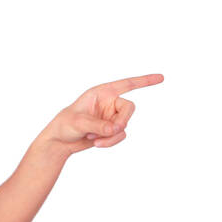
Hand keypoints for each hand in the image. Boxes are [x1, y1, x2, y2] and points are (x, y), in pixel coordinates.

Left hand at [45, 74, 162, 153]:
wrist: (59, 142)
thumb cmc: (64, 125)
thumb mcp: (78, 122)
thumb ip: (98, 124)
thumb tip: (116, 128)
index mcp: (102, 92)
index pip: (127, 84)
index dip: (145, 80)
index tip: (162, 77)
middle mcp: (109, 102)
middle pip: (129, 109)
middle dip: (122, 121)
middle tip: (111, 130)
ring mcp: (111, 116)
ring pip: (125, 125)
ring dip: (111, 136)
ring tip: (93, 138)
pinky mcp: (111, 129)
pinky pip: (120, 135)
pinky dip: (110, 142)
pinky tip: (96, 143)